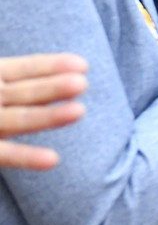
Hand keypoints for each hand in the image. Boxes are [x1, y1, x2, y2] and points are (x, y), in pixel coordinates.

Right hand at [0, 53, 87, 169]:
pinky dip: (25, 157)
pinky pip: (2, 153)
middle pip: (20, 94)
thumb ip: (17, 82)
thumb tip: (42, 68)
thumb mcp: (7, 92)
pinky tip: (53, 160)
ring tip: (80, 112)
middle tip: (82, 84)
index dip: (47, 66)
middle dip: (49, 88)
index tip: (82, 65)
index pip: (21, 70)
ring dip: (45, 116)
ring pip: (15, 119)